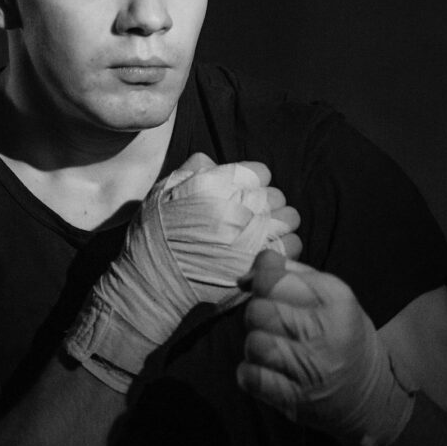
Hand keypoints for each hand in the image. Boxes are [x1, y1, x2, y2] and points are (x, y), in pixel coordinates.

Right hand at [64, 153, 300, 390]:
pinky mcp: (262, 262)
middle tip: (248, 221)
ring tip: (261, 237)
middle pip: (276, 195)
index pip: (259, 172)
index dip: (252, 184)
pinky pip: (292, 245)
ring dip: (279, 225)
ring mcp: (255, 233)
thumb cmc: (155, 237)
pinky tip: (265, 254)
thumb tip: (212, 161)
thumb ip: (191, 171)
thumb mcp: (163, 193)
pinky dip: (283, 249)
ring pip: (290, 218)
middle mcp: (240, 204)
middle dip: (265, 206)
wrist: (154, 284)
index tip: (242, 198)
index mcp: (218, 183)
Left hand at [236, 251, 415, 445]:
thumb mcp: (329, 295)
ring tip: (273, 348)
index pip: (272, 278)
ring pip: (254, 343)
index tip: (266, 287)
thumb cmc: (341, 335)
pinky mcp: (295, 399)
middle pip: (258, 310)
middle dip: (257, 313)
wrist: (372, 395)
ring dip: (255, 344)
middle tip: (273, 323)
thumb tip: (245, 277)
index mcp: (336, 298)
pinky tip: (268, 371)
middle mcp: (325, 332)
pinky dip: (251, 373)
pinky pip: (251, 377)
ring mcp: (311, 368)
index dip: (260, 280)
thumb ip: (288, 273)